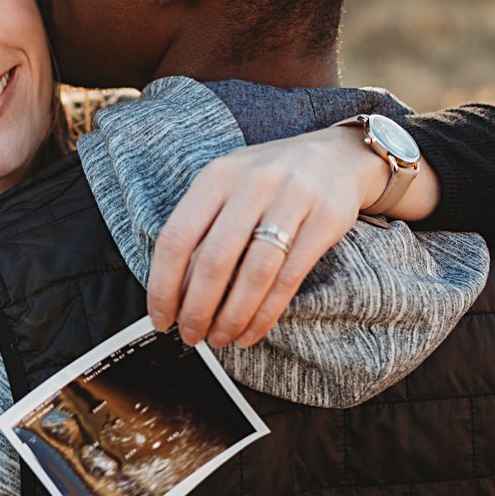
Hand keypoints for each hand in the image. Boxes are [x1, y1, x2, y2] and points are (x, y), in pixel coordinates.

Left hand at [146, 124, 430, 351]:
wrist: (334, 157)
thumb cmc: (268, 181)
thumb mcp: (229, 187)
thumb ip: (203, 228)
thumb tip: (174, 292)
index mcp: (217, 176)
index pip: (177, 236)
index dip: (163, 284)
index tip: (161, 317)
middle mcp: (251, 183)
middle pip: (214, 259)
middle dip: (197, 308)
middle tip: (191, 336)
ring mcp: (290, 200)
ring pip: (254, 273)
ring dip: (232, 316)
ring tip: (220, 338)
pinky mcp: (324, 220)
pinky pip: (289, 278)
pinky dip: (265, 314)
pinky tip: (251, 331)